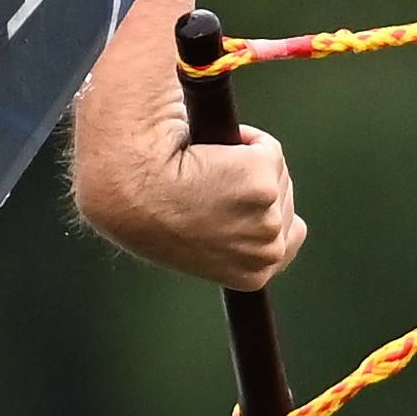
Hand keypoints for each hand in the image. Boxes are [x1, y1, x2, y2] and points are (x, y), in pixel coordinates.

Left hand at [108, 121, 306, 291]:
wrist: (128, 186)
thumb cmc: (145, 210)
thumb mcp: (190, 240)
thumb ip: (225, 237)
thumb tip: (235, 212)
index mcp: (252, 276)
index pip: (288, 237)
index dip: (263, 208)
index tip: (235, 196)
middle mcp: (267, 253)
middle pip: (285, 200)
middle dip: (252, 182)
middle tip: (204, 184)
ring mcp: (269, 219)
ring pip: (275, 171)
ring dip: (243, 161)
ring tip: (200, 170)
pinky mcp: (262, 181)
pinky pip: (265, 147)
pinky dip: (242, 138)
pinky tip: (207, 149)